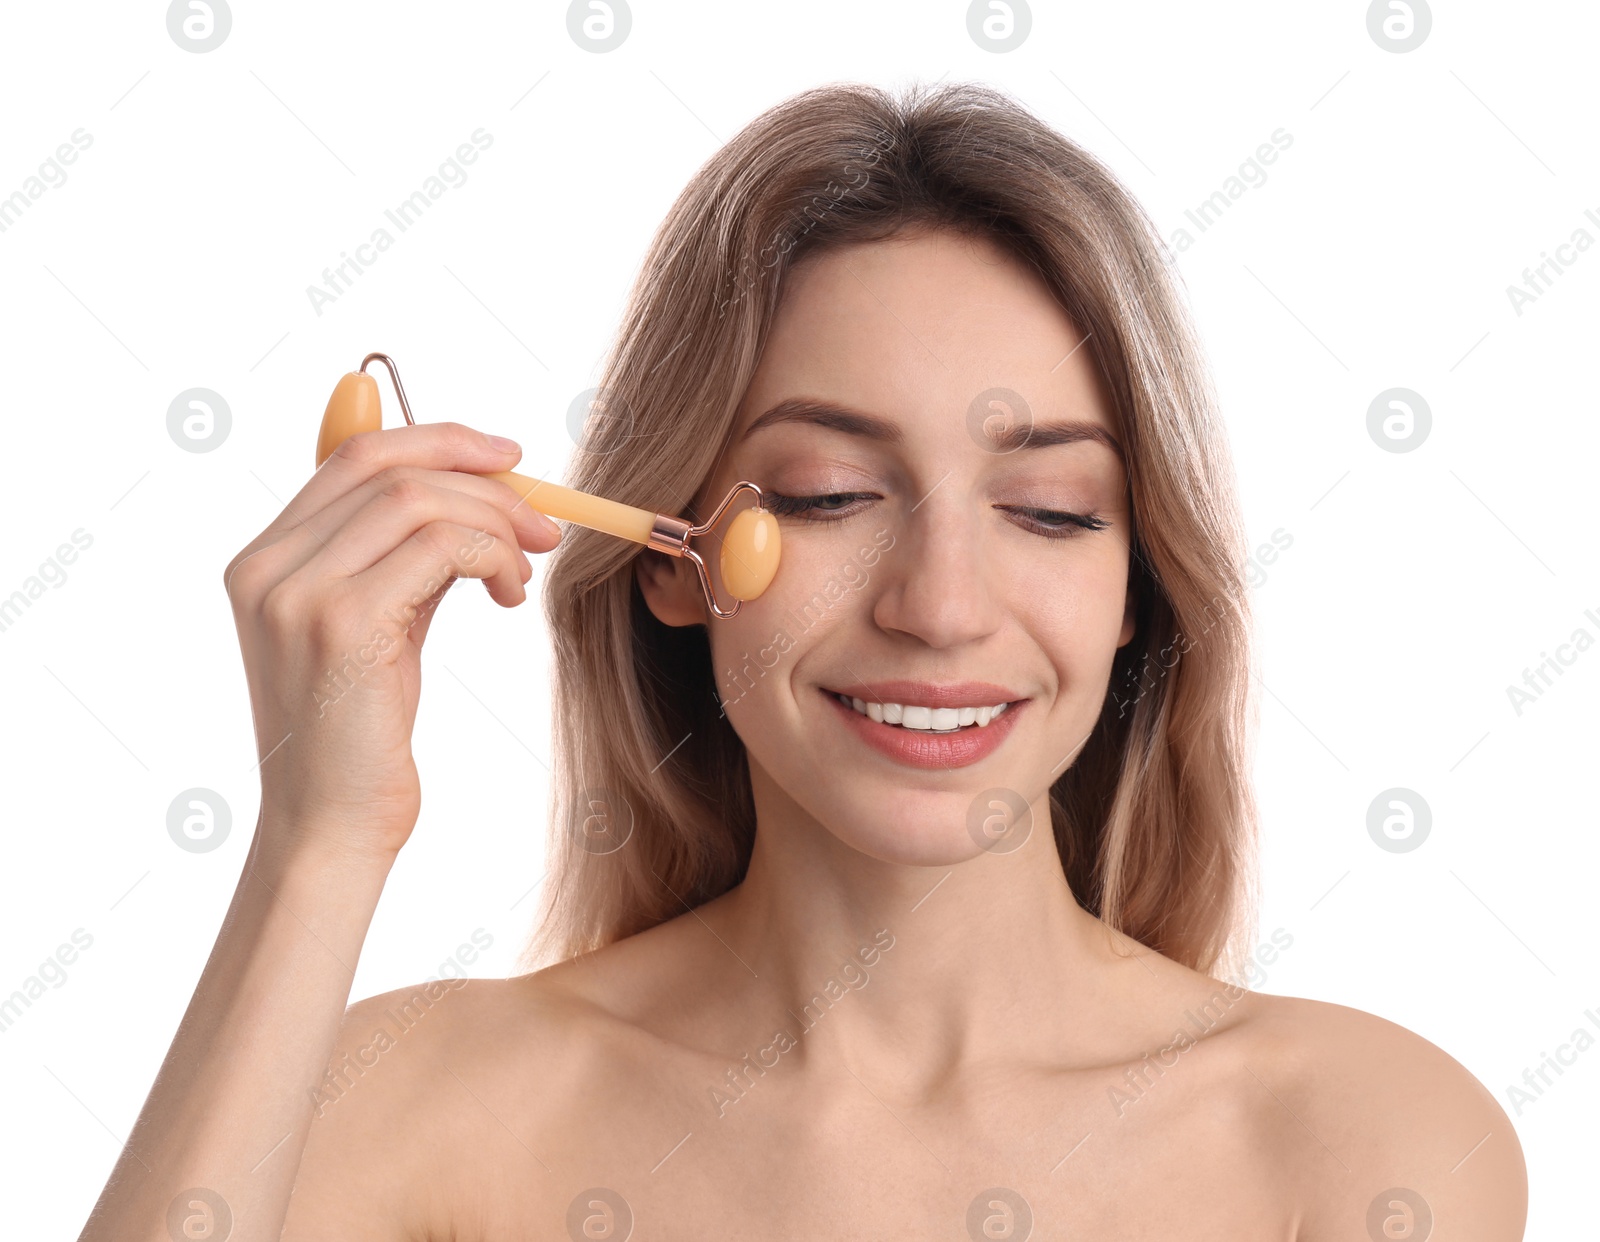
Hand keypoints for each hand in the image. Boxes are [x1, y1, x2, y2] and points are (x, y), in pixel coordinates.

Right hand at [222, 421, 560, 865]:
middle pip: (388, 467)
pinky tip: (509, 595)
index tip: (507, 458)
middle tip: (542, 519)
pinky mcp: (342, 625)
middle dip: (481, 477)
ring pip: (418, 500)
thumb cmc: (362, 737)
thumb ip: (402, 560)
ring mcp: (297, 593)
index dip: (438, 440)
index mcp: (265, 559)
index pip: (355, 456)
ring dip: (494, 522)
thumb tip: (475, 499)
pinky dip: (492, 556)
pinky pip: (440, 548)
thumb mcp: (380, 628)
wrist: (332, 827)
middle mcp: (267, 566)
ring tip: (527, 568)